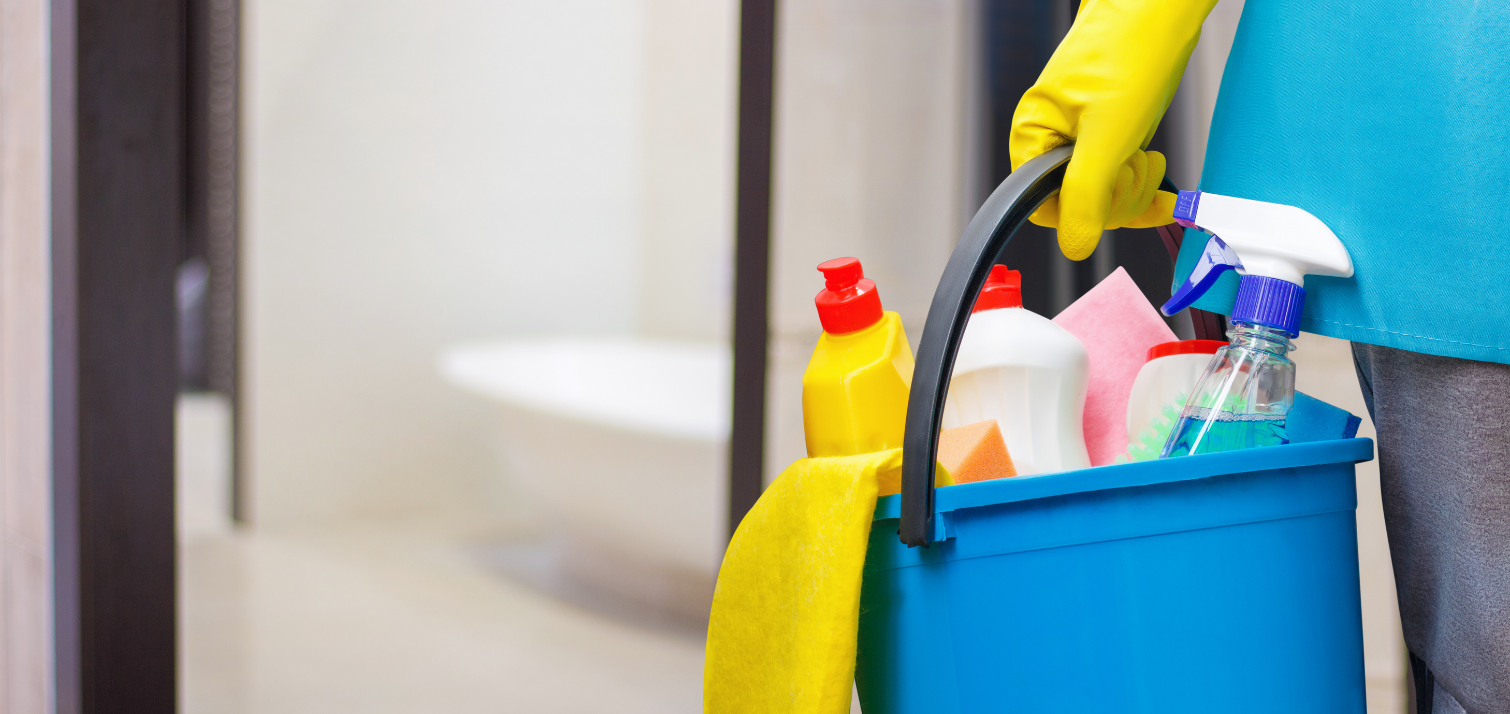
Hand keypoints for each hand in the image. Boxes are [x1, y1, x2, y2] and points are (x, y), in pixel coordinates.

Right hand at [1008, 0, 1215, 260]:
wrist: (1160, 9)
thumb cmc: (1128, 51)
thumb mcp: (1107, 133)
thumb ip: (1086, 193)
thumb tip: (1074, 245)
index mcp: (1034, 137)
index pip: (1044, 206)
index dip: (1081, 210)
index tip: (1109, 192)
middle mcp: (1054, 142)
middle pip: (1080, 206)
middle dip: (1117, 195)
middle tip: (1134, 162)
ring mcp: (1085, 141)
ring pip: (1106, 197)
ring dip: (1136, 187)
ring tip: (1147, 155)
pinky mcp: (1114, 137)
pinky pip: (1124, 182)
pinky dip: (1147, 192)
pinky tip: (1166, 198)